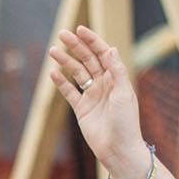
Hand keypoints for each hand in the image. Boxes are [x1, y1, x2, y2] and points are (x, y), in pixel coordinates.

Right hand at [48, 26, 148, 178]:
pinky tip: (53, 73)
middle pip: (87, 59)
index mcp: (116, 78)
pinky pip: (69, 92)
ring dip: (65, 61)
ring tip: (52, 51)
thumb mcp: (123, 93)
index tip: (80, 29)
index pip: (103, 53)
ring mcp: (92, 95)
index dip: (92, 40)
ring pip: (77, 73)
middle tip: (61, 34)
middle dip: (75, 46)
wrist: (118, 149)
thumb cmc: (126, 122)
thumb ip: (116, 71)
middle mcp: (104, 84)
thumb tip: (110, 48)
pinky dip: (61, 82)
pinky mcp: (82, 108)